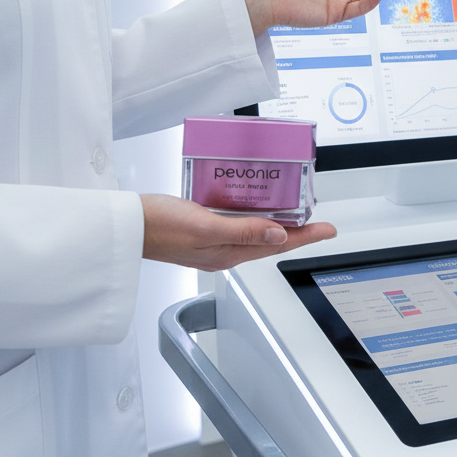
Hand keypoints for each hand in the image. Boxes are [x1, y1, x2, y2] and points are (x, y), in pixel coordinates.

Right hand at [140, 194, 336, 270]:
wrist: (127, 225)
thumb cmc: (160, 226)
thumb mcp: (206, 227)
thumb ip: (243, 231)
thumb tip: (280, 236)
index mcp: (228, 253)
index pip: (277, 245)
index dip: (306, 236)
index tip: (329, 230)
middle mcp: (223, 249)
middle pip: (270, 240)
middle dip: (296, 231)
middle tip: (317, 221)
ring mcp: (212, 240)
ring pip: (254, 232)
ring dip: (275, 222)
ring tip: (294, 212)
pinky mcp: (201, 228)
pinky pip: (235, 222)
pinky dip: (250, 214)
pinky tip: (252, 203)